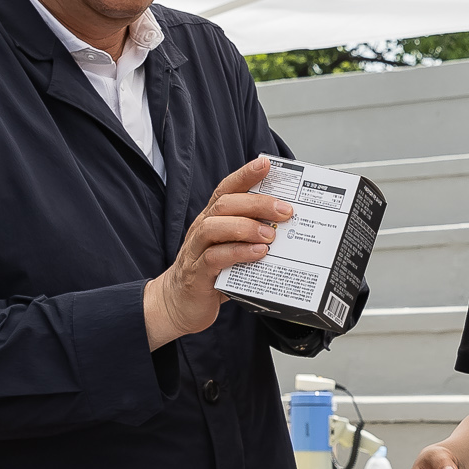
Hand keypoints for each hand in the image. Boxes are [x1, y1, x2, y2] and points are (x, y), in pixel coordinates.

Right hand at [144, 156, 294, 345]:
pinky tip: (258, 253)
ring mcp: (196, 251)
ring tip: (270, 235)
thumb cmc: (212, 274)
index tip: (266, 164)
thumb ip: (253, 237)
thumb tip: (290, 229)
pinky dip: (238, 253)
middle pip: (225, 205)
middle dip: (257, 204)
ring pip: (215, 227)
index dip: (245, 174)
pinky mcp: (197, 274)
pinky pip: (214, 258)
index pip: (227, 189)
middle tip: (284, 211)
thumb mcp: (232, 249)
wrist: (179, 305)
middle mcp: (202, 230)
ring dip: (246, 227)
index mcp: (212, 220)